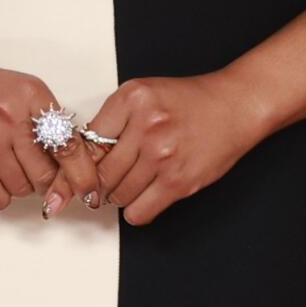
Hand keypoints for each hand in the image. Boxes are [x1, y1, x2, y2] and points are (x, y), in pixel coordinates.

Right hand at [0, 53, 106, 212]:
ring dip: (19, 185)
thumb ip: (49, 119)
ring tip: (4, 163)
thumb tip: (76, 160)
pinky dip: (0, 195)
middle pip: (47, 175)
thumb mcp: (21, 90)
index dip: (83, 175)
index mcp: (32, 96)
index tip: (89, 191)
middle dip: (46, 180)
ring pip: (22, 189)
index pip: (70, 145)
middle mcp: (12, 117)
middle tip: (34, 170)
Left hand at [45, 71, 267, 225]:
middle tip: (102, 181)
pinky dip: (135, 210)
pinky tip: (142, 197)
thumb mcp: (143, 94)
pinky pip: (139, 212)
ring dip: (118, 195)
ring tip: (131, 181)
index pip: (86, 142)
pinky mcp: (179, 182)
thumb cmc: (188, 101)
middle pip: (99, 172)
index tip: (70, 177)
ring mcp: (163, 156)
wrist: (235, 106)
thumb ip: (112, 120)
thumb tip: (79, 157)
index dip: (77, 163)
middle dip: (97, 182)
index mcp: (132, 99)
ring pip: (117, 194)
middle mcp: (146, 126)